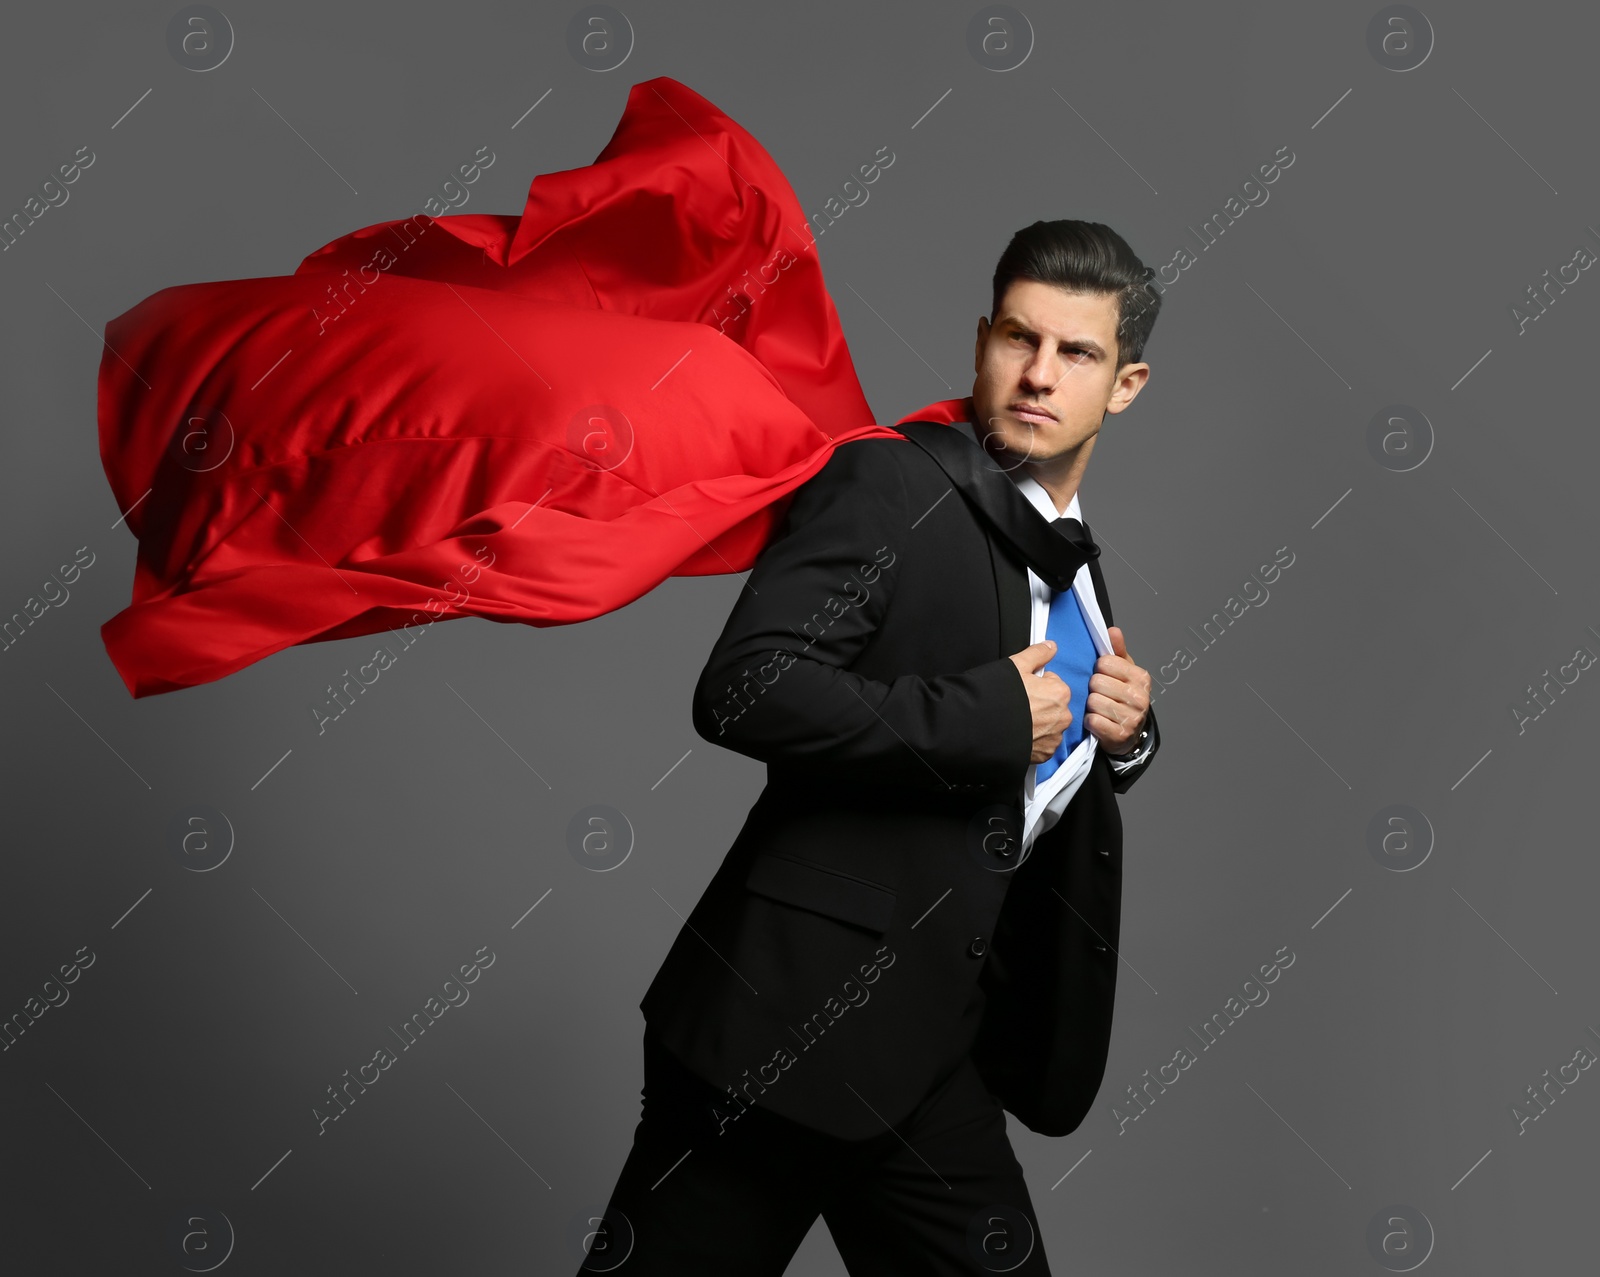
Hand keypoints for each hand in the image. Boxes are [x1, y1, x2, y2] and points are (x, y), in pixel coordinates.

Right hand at [1008, 639, 1072, 763]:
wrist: (979, 729)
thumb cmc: (997, 696)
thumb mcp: (1015, 665)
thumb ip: (1037, 654)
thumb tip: (1051, 646)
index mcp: (1060, 693)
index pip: (1053, 684)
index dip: (1035, 684)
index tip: (1021, 689)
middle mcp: (1062, 717)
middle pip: (1053, 706)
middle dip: (1040, 705)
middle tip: (1017, 705)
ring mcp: (1054, 738)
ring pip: (1050, 725)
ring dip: (1038, 723)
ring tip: (1016, 721)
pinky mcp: (1044, 755)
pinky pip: (1044, 744)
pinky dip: (1034, 740)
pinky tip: (1018, 734)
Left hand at [1086, 626, 1150, 754]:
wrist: (1128, 732)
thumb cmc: (1123, 697)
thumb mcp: (1123, 672)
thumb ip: (1116, 651)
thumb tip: (1113, 631)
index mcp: (1141, 677)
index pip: (1105, 663)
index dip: (1099, 669)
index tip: (1104, 676)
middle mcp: (1140, 697)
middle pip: (1097, 682)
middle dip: (1093, 688)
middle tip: (1100, 694)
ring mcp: (1132, 717)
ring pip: (1093, 701)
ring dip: (1090, 705)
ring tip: (1099, 707)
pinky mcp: (1120, 735)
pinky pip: (1092, 721)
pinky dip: (1090, 721)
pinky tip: (1097, 721)